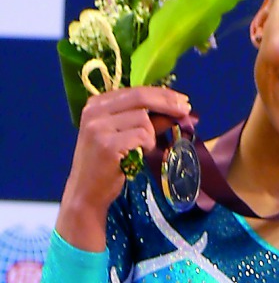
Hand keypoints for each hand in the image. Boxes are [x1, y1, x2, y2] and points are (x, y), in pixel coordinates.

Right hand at [58, 86, 190, 249]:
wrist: (86, 192)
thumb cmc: (109, 164)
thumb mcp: (127, 136)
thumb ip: (149, 121)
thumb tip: (180, 111)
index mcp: (96, 104)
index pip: (136, 91)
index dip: (163, 94)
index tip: (183, 101)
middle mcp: (94, 111)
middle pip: (141, 98)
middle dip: (169, 103)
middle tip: (187, 111)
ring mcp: (98, 127)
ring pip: (143, 120)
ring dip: (152, 136)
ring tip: (143, 150)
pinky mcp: (107, 144)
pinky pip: (142, 136)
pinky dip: (148, 146)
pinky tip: (140, 155)